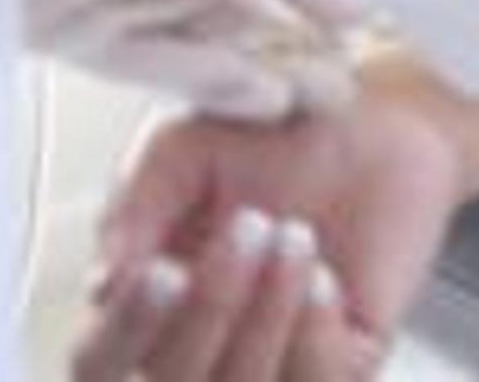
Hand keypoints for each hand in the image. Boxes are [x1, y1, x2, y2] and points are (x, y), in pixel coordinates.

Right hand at [68, 51, 478, 379]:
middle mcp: (203, 345)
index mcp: (150, 306)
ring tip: (294, 235)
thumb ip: (137, 207)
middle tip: (249, 227)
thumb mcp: (186, 151)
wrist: (378, 122)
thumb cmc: (277, 139)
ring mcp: (273, 362)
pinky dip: (316, 331)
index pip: (101, 357)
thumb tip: (105, 282)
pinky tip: (324, 278)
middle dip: (209, 308)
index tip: (158, 270)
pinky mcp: (344, 363)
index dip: (124, 328)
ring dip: (266, 314)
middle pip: (173, 380)